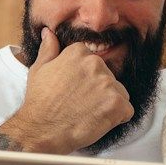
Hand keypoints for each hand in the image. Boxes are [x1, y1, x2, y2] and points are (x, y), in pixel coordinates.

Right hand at [0, 27, 133, 153]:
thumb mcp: (39, 70)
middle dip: (99, 92)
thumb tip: (49, 33)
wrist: (42, 130)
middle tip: (80, 104)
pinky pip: (126, 111)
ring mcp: (108, 84)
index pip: (95, 64)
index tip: (75, 90)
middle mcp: (96, 64)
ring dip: (108, 105)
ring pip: (119, 94)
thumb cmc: (40, 103)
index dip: (86, 81)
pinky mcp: (117, 104)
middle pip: (109, 78)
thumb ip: (48, 49)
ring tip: (88, 114)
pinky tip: (98, 121)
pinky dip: (116, 119)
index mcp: (79, 53)